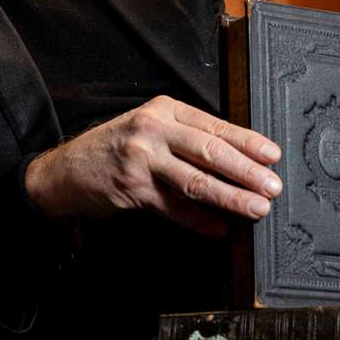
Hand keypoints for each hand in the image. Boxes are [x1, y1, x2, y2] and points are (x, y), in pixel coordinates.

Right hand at [23, 95, 281, 236]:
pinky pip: (174, 207)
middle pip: (210, 151)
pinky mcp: (132, 189)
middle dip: (246, 171)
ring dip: (230, 197)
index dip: (247, 142)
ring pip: (195, 181)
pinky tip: (219, 229)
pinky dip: (199, 221)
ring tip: (256, 209)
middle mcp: (153, 129)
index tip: (273, 155)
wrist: (66, 170)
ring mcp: (141, 159)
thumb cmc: (117, 149)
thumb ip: (187, 137)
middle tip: (272, 186)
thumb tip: (238, 160)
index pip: (214, 126)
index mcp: (164, 110)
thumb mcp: (151, 129)